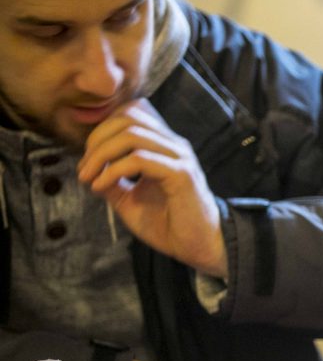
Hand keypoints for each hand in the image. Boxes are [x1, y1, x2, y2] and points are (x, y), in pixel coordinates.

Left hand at [77, 99, 227, 277]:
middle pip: (128, 117)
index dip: (102, 130)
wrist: (200, 247)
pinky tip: (101, 186)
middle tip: (84, 169)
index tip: (88, 162)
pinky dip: (113, 170)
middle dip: (97, 139)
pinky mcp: (181, 174)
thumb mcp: (130, 200)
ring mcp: (179, 157)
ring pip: (132, 134)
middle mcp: (174, 145)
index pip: (132, 113)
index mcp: (164, 146)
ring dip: (101, 154)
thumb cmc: (169, 225)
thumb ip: (111, 182)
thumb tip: (87, 170)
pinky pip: (140, 159)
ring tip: (89, 178)